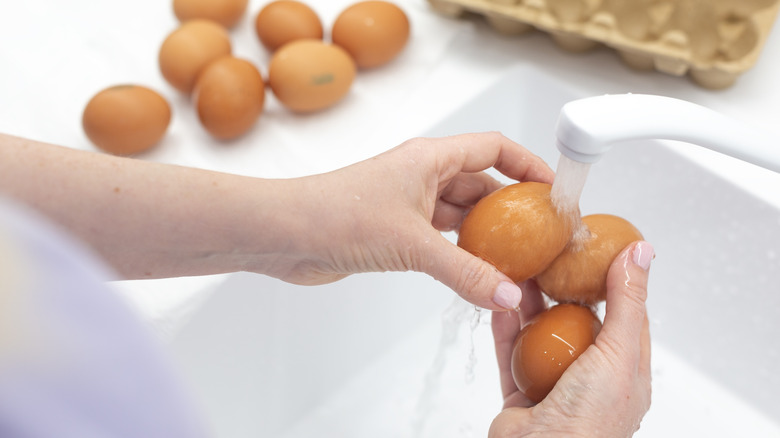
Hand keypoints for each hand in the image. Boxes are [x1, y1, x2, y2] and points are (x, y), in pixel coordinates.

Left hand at [271, 132, 553, 310]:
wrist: (284, 235)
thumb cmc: (337, 216)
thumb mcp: (413, 244)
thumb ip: (465, 272)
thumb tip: (508, 295)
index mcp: (430, 158)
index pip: (494, 148)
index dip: (528, 164)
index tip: (554, 191)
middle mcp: (422, 176)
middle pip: (482, 184)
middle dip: (513, 209)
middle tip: (543, 237)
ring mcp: (409, 204)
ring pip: (461, 215)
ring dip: (487, 236)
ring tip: (520, 261)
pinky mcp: (396, 231)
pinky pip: (441, 239)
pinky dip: (462, 254)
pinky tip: (480, 274)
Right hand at [489, 241, 653, 436]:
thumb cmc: (591, 421)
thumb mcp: (620, 352)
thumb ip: (626, 302)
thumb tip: (641, 252)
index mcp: (625, 373)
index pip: (625, 317)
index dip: (614, 281)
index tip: (598, 249)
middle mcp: (590, 378)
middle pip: (577, 322)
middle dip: (564, 289)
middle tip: (552, 255)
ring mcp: (554, 385)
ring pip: (540, 335)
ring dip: (530, 304)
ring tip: (521, 271)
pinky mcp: (520, 392)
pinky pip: (510, 352)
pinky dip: (505, 327)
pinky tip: (501, 301)